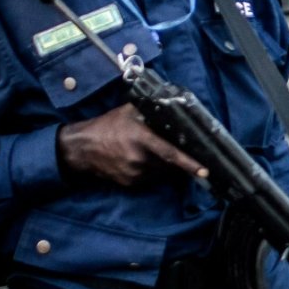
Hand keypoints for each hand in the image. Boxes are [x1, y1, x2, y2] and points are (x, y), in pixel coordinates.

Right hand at [56, 103, 207, 186]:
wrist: (83, 147)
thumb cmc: (108, 125)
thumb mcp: (130, 112)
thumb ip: (152, 111)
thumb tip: (174, 105)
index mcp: (142, 140)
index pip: (171, 154)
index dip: (189, 164)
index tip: (204, 170)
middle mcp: (139, 159)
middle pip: (169, 163)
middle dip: (177, 159)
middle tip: (175, 148)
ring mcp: (134, 174)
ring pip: (160, 171)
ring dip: (163, 163)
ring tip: (148, 149)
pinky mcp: (130, 183)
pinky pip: (149, 177)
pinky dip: (151, 169)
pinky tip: (140, 158)